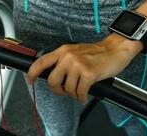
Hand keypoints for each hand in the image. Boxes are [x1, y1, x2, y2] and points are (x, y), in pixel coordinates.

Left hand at [27, 33, 142, 103]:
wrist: (115, 49)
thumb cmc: (96, 53)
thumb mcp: (75, 51)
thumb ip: (63, 60)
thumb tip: (53, 75)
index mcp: (63, 51)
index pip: (41, 62)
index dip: (32, 73)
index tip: (31, 81)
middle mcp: (68, 57)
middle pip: (52, 81)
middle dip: (58, 90)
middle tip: (64, 91)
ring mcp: (78, 65)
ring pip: (67, 89)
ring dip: (74, 94)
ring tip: (80, 90)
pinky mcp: (88, 73)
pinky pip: (80, 92)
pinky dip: (82, 97)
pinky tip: (85, 95)